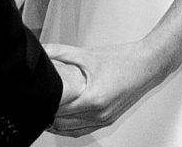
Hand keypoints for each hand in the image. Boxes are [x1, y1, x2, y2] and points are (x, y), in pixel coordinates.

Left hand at [46, 41, 162, 136]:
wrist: (146, 65)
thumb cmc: (122, 60)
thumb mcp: (87, 54)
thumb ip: (61, 52)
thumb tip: (43, 50)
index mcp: (94, 99)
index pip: (60, 110)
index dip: (44, 105)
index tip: (34, 98)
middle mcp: (99, 114)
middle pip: (64, 124)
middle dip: (48, 115)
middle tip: (35, 104)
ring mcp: (104, 120)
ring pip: (73, 131)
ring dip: (58, 125)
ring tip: (45, 112)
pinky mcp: (108, 120)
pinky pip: (84, 130)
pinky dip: (71, 128)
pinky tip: (63, 118)